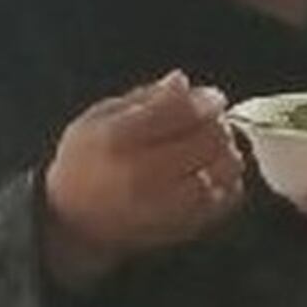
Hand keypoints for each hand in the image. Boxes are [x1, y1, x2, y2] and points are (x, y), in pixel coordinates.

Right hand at [39, 71, 243, 289]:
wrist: (77, 221)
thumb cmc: (85, 162)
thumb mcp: (98, 119)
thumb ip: (143, 98)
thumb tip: (182, 82)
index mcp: (118, 139)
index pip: (181, 111)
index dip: (206, 100)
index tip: (211, 97)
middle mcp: (145, 172)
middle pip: (210, 138)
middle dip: (218, 123)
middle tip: (212, 121)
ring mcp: (169, 203)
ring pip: (227, 167)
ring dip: (227, 150)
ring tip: (210, 147)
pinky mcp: (187, 224)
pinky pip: (229, 195)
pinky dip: (229, 178)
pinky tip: (211, 172)